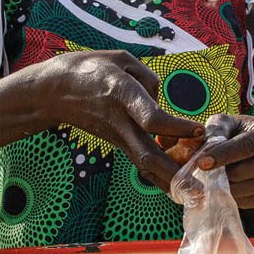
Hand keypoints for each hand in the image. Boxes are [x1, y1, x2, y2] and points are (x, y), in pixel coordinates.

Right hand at [37, 50, 204, 190]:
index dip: (177, 127)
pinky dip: (158, 172)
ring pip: (143, 164)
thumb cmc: (90, 68)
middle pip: (147, 156)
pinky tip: (177, 181)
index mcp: (121, 94)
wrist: (54, 90)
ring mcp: (115, 135)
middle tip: (197, 189)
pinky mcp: (115, 141)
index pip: (151, 118)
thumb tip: (161, 102)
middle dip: (173, 174)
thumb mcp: (121, 59)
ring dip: (168, 181)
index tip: (198, 130)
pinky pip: (140, 160)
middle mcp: (119, 121)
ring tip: (193, 194)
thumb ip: (148, 79)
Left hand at [191, 114, 253, 208]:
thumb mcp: (226, 122)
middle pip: (242, 171)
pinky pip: (243, 201)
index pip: (247, 146)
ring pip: (240, 189)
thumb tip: (204, 149)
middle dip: (217, 172)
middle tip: (200, 170)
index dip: (222, 155)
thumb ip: (215, 129)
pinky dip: (227, 195)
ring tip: (211, 174)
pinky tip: (223, 183)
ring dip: (220, 184)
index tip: (202, 163)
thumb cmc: (237, 131)